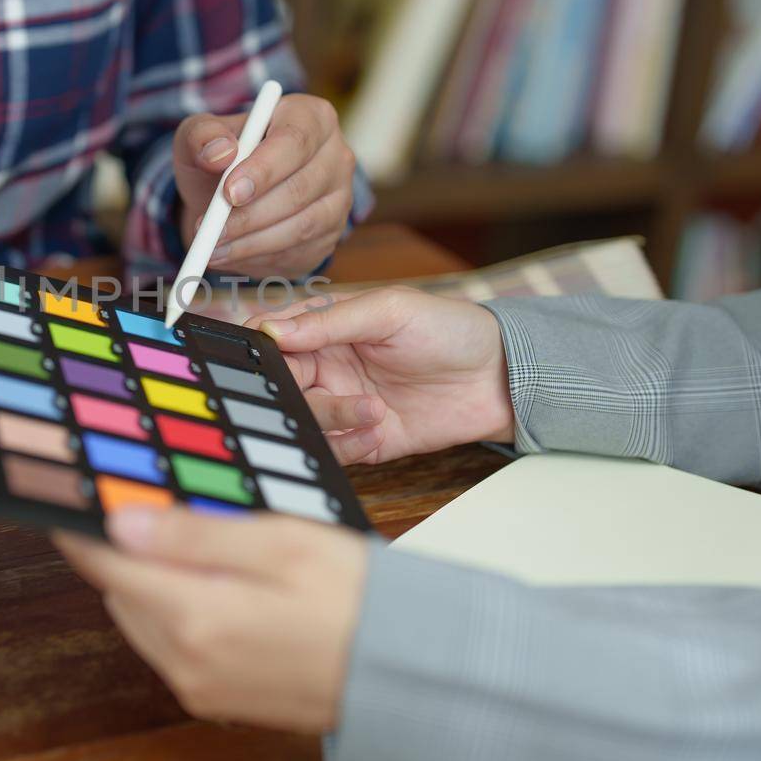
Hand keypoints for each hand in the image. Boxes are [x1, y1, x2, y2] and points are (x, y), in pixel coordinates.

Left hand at [53, 506, 367, 733]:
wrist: (411, 671)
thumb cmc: (356, 597)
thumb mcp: (280, 542)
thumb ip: (194, 534)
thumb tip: (120, 523)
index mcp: (196, 617)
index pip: (107, 565)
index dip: (85, 527)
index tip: (78, 496)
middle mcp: (187, 661)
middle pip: (119, 592)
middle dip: (126, 551)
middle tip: (154, 507)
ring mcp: (200, 687)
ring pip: (142, 620)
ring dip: (150, 583)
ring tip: (197, 544)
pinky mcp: (217, 701)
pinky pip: (171, 648)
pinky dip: (176, 613)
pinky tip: (219, 587)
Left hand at [172, 94, 354, 278]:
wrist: (229, 195)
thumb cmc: (220, 157)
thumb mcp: (199, 137)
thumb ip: (202, 136)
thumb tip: (218, 153)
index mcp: (311, 116)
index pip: (295, 141)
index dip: (264, 169)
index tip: (229, 193)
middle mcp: (336, 155)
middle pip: (300, 189)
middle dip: (251, 215)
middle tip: (210, 230)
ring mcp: (339, 198)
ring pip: (301, 227)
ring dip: (251, 243)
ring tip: (211, 247)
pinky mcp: (331, 234)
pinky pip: (299, 253)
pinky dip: (259, 259)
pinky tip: (230, 255)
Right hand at [252, 287, 513, 464]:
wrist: (498, 376)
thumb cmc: (448, 329)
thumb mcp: (388, 311)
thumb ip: (328, 321)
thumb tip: (271, 329)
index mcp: (326, 331)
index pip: (273, 342)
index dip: (261, 352)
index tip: (266, 359)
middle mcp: (329, 369)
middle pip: (282, 387)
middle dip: (295, 393)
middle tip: (323, 390)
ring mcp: (345, 405)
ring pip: (305, 421)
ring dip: (332, 418)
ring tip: (372, 408)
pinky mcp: (365, 440)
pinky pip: (335, 450)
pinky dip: (348, 443)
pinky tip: (378, 426)